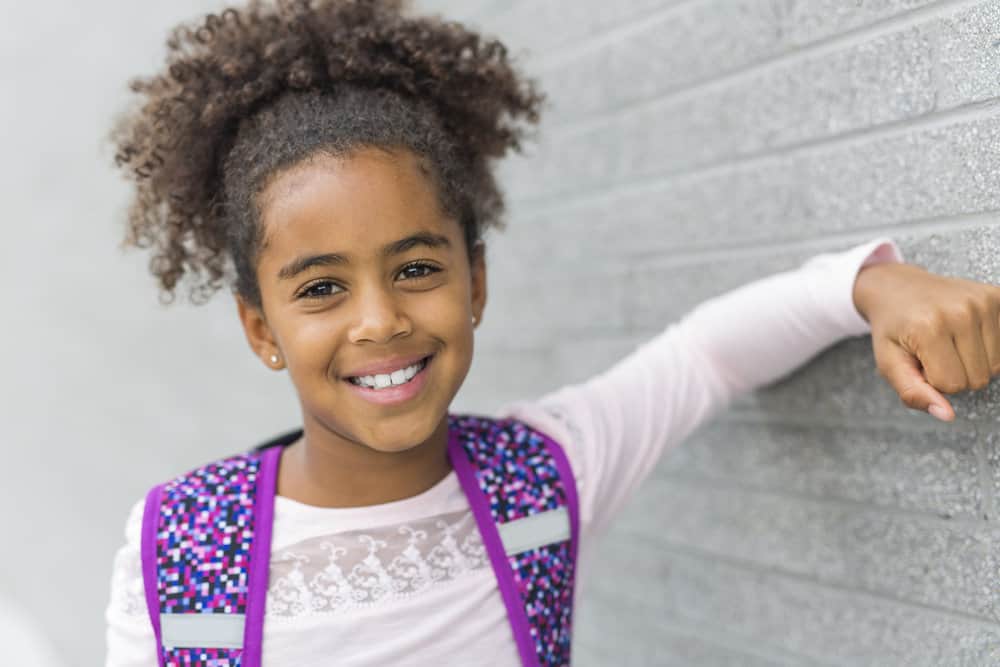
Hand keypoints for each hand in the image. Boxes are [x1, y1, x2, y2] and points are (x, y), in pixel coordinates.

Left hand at [853, 262, 999, 421]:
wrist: (898, 289)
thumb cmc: (893, 329)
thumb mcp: (890, 363)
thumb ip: (913, 393)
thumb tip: (947, 416)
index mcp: (929, 328)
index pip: (952, 385)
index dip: (933, 380)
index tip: (921, 361)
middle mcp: (961, 311)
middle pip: (977, 378)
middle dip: (955, 373)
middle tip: (934, 351)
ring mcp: (982, 301)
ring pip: (995, 366)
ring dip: (972, 362)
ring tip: (949, 342)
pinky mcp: (997, 296)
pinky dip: (988, 347)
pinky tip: (966, 333)